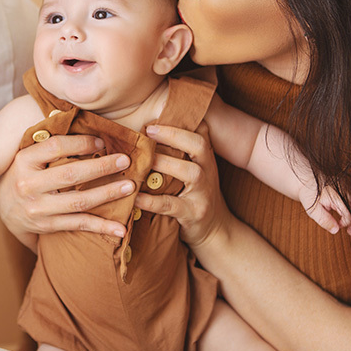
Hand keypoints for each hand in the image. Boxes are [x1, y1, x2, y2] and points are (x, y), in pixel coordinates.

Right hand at [0, 134, 130, 248]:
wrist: (4, 209)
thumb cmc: (24, 174)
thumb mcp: (28, 155)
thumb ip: (51, 144)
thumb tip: (85, 124)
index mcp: (24, 160)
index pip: (56, 146)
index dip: (81, 142)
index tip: (102, 141)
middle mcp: (28, 184)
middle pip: (71, 174)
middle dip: (102, 166)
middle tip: (125, 160)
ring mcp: (37, 208)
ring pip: (79, 201)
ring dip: (108, 193)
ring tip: (129, 187)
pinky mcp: (46, 226)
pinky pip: (79, 224)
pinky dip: (102, 227)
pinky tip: (120, 228)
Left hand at [133, 123, 233, 248]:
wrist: (215, 230)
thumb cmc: (197, 196)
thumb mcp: (195, 172)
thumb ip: (182, 154)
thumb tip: (151, 129)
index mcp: (206, 159)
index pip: (200, 133)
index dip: (180, 123)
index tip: (155, 119)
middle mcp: (208, 172)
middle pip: (198, 146)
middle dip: (174, 135)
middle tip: (148, 131)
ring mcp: (203, 193)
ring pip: (190, 172)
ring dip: (164, 163)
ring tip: (142, 160)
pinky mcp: (194, 213)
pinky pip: (171, 205)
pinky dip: (152, 201)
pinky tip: (135, 197)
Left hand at [300, 184, 350, 235]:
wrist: (306, 182)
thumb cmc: (308, 194)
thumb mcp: (313, 210)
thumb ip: (324, 220)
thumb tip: (336, 230)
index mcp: (335, 196)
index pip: (348, 212)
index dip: (346, 222)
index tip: (339, 226)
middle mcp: (342, 190)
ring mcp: (345, 188)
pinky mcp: (345, 188)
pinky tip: (346, 217)